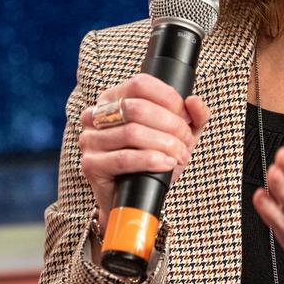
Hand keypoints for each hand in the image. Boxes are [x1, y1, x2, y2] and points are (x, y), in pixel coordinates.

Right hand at [78, 73, 211, 231]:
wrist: (135, 199)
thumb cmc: (154, 160)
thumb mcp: (178, 135)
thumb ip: (193, 116)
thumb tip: (194, 101)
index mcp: (113, 98)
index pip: (140, 83)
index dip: (169, 98)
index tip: (186, 117)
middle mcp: (96, 115)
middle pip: (138, 108)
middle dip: (171, 125)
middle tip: (186, 142)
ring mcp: (90, 139)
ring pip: (132, 133)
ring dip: (164, 144)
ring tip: (179, 156)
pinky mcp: (90, 164)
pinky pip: (124, 158)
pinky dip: (151, 160)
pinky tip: (166, 164)